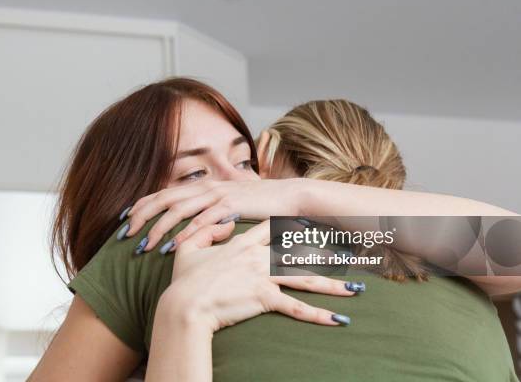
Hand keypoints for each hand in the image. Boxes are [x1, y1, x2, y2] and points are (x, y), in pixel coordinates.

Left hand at [125, 179, 305, 251]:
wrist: (290, 197)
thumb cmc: (259, 204)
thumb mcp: (230, 205)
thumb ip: (210, 211)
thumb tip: (192, 225)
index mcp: (202, 186)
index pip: (164, 193)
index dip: (141, 205)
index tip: (123, 220)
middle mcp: (206, 187)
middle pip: (164, 199)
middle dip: (141, 217)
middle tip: (124, 236)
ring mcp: (218, 195)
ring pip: (179, 210)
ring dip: (160, 229)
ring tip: (145, 246)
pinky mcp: (231, 205)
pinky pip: (203, 221)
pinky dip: (187, 234)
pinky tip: (175, 246)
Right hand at [157, 220, 356, 332]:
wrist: (185, 304)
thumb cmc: (185, 279)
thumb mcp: (190, 248)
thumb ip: (209, 231)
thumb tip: (226, 223)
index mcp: (243, 244)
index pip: (273, 228)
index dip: (293, 224)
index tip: (313, 223)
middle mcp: (258, 257)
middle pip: (300, 252)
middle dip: (327, 254)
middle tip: (352, 256)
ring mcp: (263, 276)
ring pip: (305, 277)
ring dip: (334, 284)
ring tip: (357, 288)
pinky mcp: (264, 298)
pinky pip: (296, 308)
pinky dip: (318, 315)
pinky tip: (337, 319)